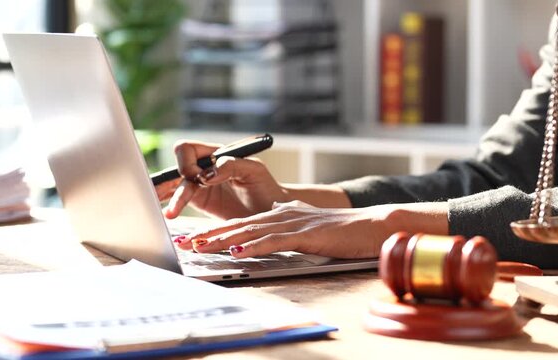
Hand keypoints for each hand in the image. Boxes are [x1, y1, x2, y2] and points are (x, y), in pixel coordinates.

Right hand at [156, 140, 290, 219]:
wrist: (272, 211)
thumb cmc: (266, 187)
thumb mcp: (254, 170)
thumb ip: (230, 165)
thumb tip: (206, 174)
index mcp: (215, 154)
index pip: (188, 149)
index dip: (187, 163)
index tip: (199, 179)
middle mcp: (205, 167)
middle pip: (176, 167)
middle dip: (166, 181)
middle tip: (159, 196)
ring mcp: (200, 185)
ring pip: (174, 185)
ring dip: (162, 194)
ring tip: (156, 208)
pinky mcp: (200, 202)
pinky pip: (179, 200)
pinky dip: (168, 204)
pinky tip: (162, 212)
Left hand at [176, 201, 448, 258]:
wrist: (372, 226)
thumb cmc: (343, 232)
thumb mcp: (310, 227)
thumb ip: (290, 226)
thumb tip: (272, 227)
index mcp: (284, 213)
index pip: (245, 222)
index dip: (218, 229)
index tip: (195, 236)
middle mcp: (284, 214)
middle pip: (241, 224)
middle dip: (211, 233)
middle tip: (186, 241)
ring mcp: (295, 223)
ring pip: (252, 231)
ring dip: (224, 239)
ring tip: (201, 246)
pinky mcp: (306, 234)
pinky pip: (274, 240)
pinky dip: (254, 245)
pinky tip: (237, 250)